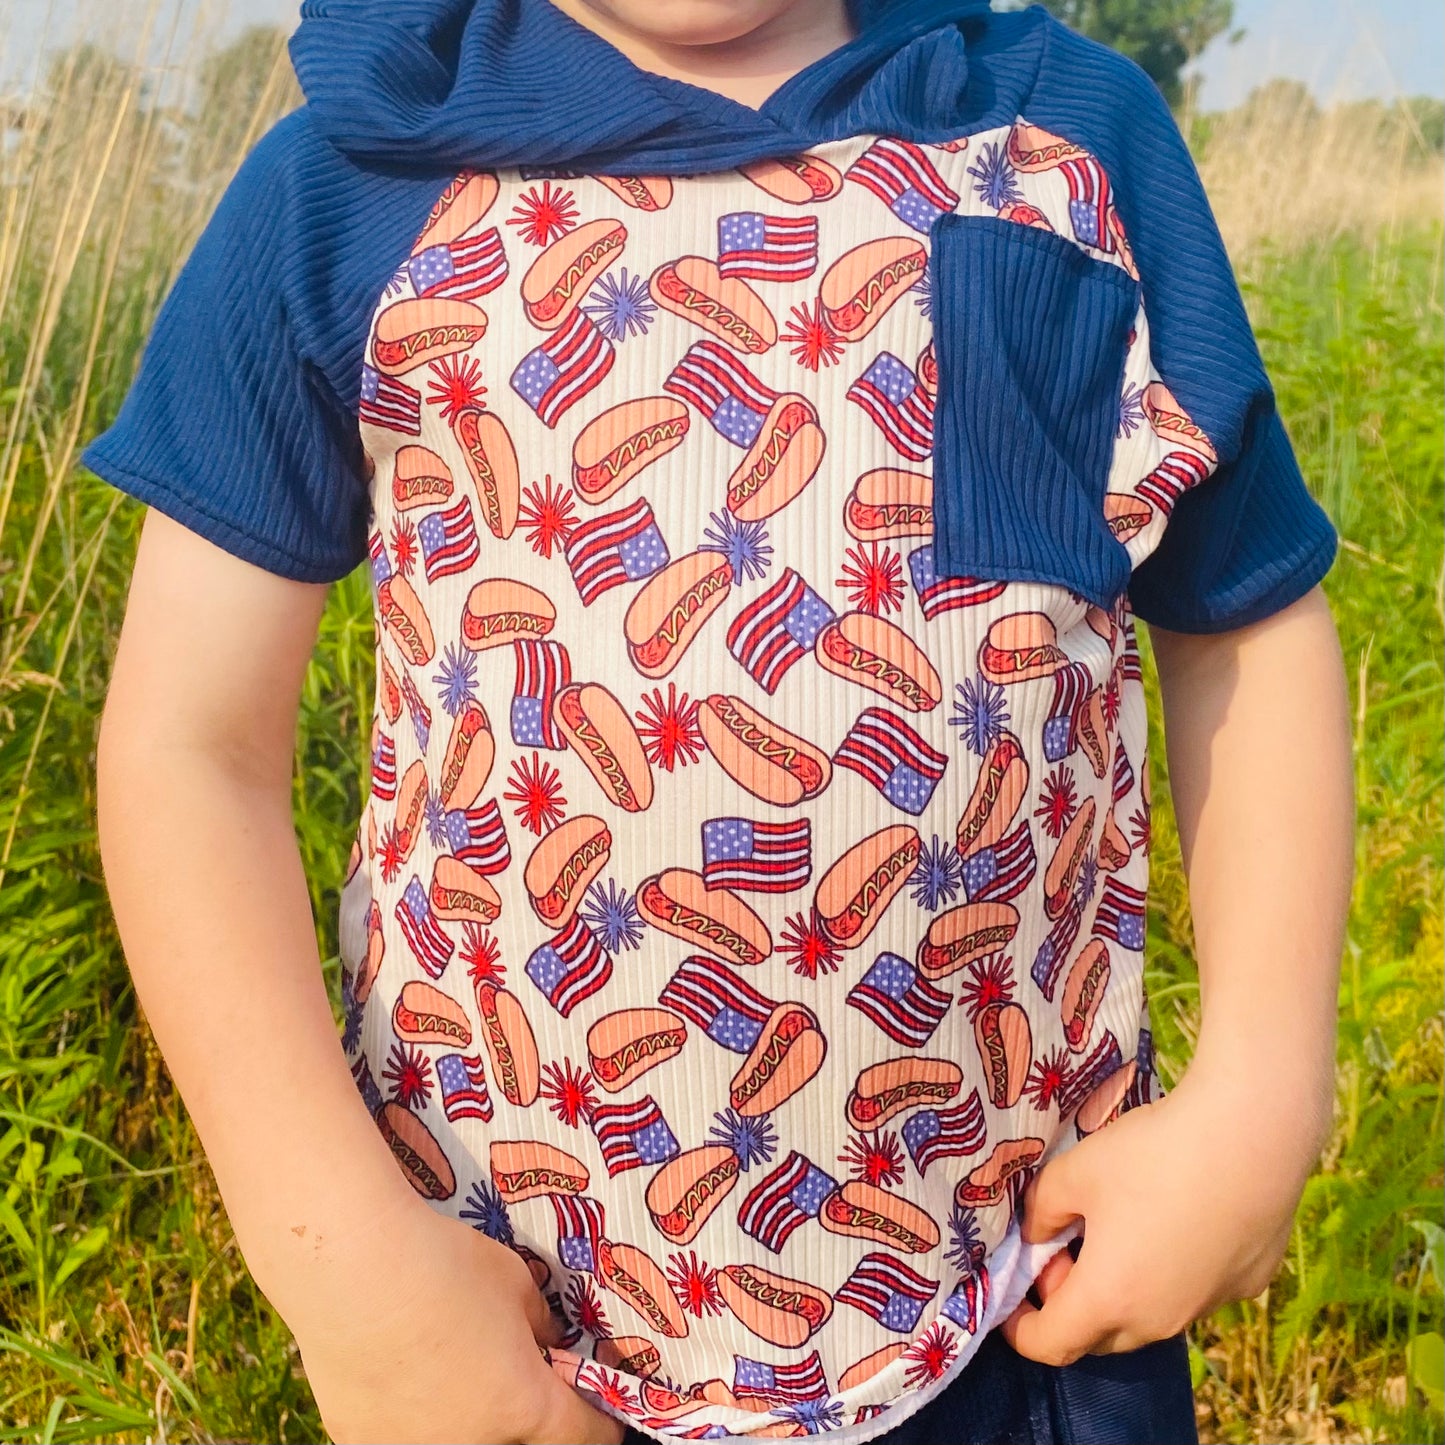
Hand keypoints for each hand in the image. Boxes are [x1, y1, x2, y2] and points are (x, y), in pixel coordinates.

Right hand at [292, 1192, 624, 1443]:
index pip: (582, 1435)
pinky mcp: (359, 1440)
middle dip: (525, 1417)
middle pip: (517, 1441)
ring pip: (456, 1439)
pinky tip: (398, 1370)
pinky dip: (409, 1414)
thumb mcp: (515, 1282)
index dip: (598, 1421)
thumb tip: (544, 1342)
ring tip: (447, 1369)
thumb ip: (538, 1323)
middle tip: (513, 1374)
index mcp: (524, 1407)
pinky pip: (401, 1435)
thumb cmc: (447, 1266)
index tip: (600, 1412)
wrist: (354, 1269)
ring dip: (465, 1417)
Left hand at [999, 1058, 1325, 1365]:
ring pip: (1149, 1317)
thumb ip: (1040, 1211)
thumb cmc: (1150, 1155)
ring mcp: (1209, 1305)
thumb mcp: (1073, 1173)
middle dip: (1070, 1301)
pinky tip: (1173, 1216)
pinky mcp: (1245, 1283)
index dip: (1021, 1328)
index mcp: (1110, 1298)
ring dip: (1120, 1289)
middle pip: (1100, 1335)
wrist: (1250, 1135)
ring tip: (1116, 1226)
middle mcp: (1161, 1319)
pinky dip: (1167, 1272)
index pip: (1051, 1344)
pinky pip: (1191, 1292)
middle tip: (1063, 1243)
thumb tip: (1036, 1235)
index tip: (1011, 1298)